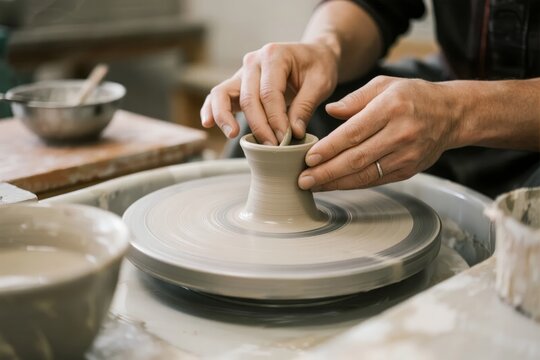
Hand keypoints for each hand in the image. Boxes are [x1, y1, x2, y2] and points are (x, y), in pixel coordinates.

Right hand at [200, 42, 338, 144]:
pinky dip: (211, 109)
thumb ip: (306, 106)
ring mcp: (242, 72)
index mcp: (274, 55)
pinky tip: (208, 123)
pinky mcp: (237, 84)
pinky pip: (218, 96)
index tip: (285, 139)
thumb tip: (292, 133)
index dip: (276, 119)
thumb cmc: (317, 67)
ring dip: (225, 117)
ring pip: (223, 94)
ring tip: (233, 134)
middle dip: (259, 126)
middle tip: (272, 146)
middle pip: (248, 98)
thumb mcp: (320, 83)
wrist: (312, 56)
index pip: (269, 93)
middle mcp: (253, 61)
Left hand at [298, 76, 459, 190]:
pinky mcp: (409, 170)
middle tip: (302, 180)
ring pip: (365, 174)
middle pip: (357, 158)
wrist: (451, 114)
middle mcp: (400, 133)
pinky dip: (354, 184)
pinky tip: (335, 185)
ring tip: (313, 186)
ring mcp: (406, 155)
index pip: (353, 133)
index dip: (329, 149)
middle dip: (326, 172)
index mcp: (391, 108)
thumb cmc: (412, 96)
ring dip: (336, 183)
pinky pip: (376, 180)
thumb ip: (355, 98)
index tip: (308, 158)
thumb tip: (329, 111)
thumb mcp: (384, 85)